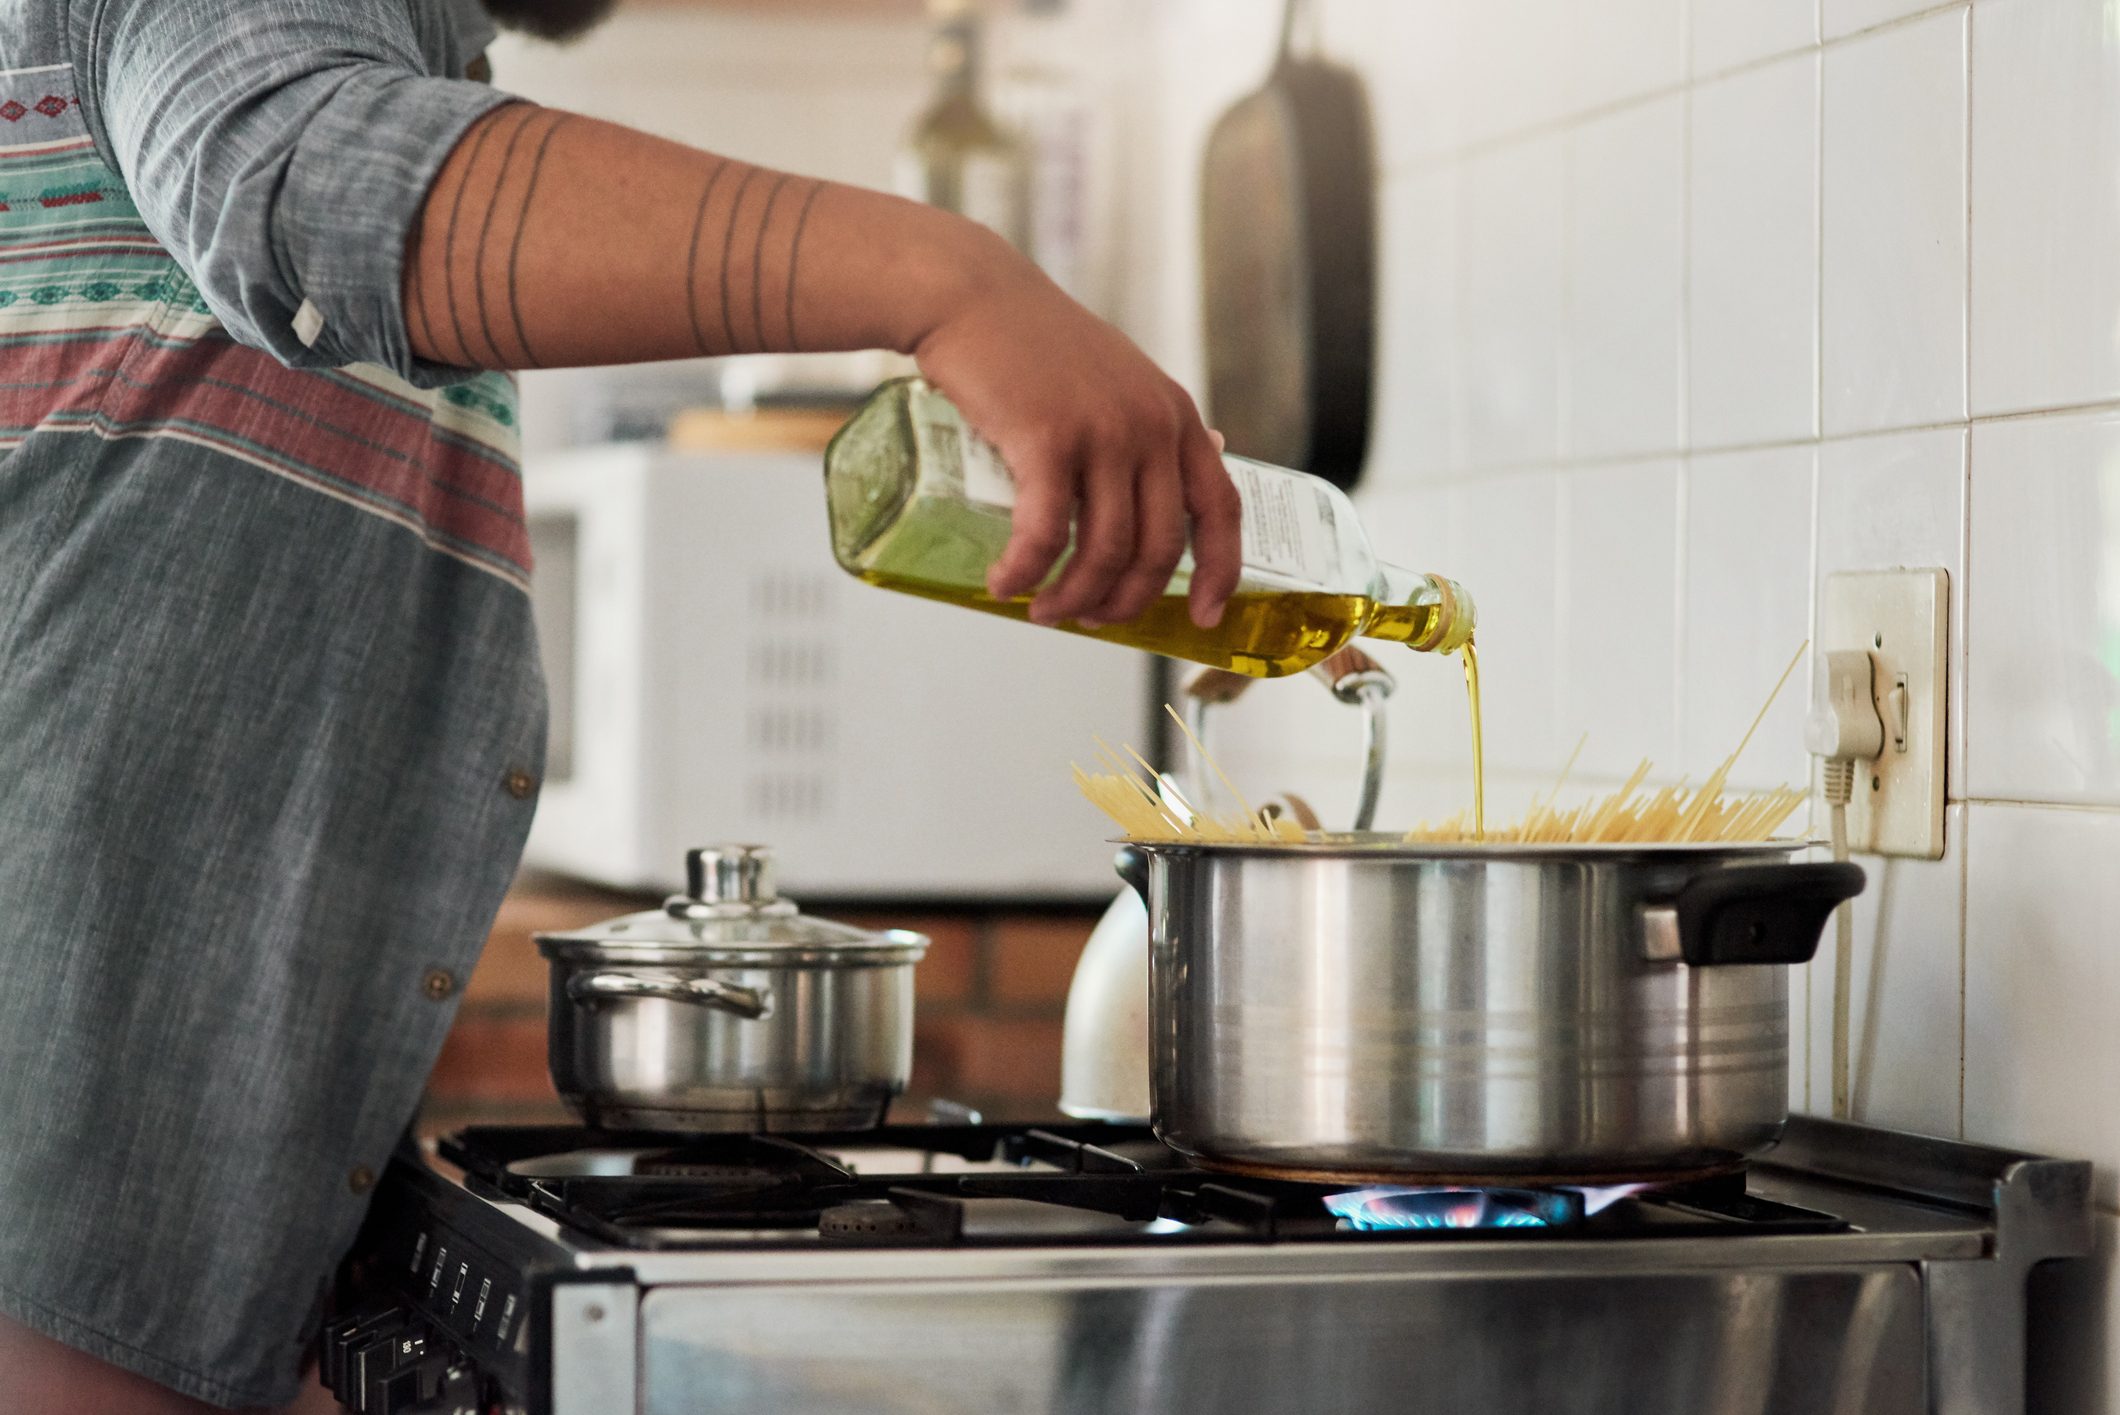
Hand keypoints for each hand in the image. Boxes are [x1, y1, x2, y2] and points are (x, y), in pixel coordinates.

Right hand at [911, 232, 1239, 630]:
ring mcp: (1103, 433)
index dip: (1220, 572)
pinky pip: (1047, 534)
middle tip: (1089, 620)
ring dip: (1073, 598)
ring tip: (1041, 611)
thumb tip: (1190, 467)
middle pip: (1158, 547)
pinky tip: (1005, 584)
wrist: (970, 295)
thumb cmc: (1032, 342)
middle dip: (1125, 601)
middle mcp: (1150, 426)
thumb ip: (1150, 425)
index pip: (1220, 509)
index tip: (1204, 616)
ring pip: (1105, 551)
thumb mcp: (1118, 377)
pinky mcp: (1048, 440)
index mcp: (1174, 416)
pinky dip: (1026, 571)